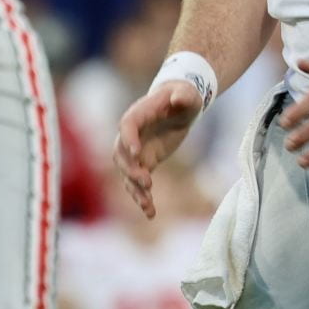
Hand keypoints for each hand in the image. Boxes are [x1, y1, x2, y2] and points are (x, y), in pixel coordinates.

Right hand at [114, 81, 202, 218]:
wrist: (180, 107)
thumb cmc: (182, 97)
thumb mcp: (187, 94)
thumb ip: (183, 96)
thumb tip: (180, 97)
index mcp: (137, 115)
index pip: (126, 127)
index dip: (129, 140)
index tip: (137, 153)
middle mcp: (130, 136)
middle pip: (122, 155)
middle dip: (131, 170)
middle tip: (147, 181)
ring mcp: (135, 152)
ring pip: (128, 175)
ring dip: (135, 190)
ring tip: (148, 205)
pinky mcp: (144, 163)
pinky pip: (138, 183)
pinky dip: (143, 198)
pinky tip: (151, 213)